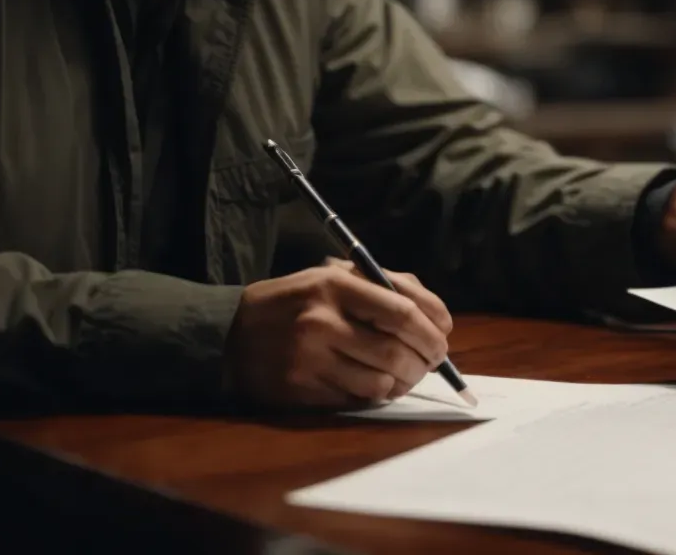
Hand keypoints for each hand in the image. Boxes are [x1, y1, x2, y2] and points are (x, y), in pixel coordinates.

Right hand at [224, 257, 454, 408]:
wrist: (232, 334)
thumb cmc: (296, 302)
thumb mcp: (333, 276)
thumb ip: (385, 286)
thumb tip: (438, 317)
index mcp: (334, 285)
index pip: (401, 311)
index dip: (432, 330)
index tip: (444, 339)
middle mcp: (321, 322)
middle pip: (396, 352)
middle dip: (425, 362)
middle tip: (432, 363)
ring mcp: (309, 360)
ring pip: (381, 382)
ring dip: (403, 383)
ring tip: (404, 374)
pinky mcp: (301, 391)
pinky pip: (356, 400)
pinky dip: (375, 395)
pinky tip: (373, 384)